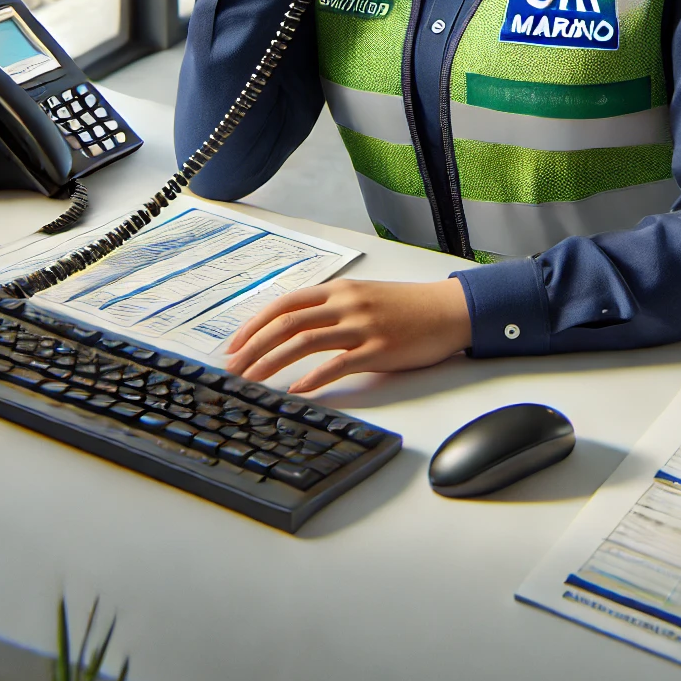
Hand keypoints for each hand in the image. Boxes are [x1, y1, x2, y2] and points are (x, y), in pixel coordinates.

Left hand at [224, 277, 472, 394]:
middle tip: (232, 368)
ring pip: (305, 341)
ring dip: (273, 362)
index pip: (285, 303)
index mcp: (340, 289)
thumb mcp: (365, 297)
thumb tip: (294, 329)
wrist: (448, 310)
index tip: (234, 345)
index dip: (254, 324)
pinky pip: (338, 364)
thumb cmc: (408, 307)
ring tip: (253, 381)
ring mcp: (362, 326)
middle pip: (287, 322)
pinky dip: (313, 378)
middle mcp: (346, 303)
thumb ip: (332, 308)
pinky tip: (297, 390)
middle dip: (253, 347)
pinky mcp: (379, 350)